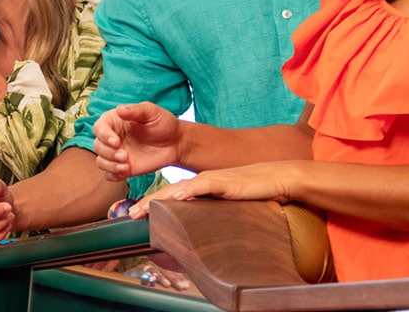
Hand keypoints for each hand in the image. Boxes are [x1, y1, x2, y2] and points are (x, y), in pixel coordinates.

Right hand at [92, 103, 183, 180]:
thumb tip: (119, 109)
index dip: (104, 136)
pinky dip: (114, 174)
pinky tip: (126, 171)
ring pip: (101, 161)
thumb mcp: (151, 112)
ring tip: (126, 165)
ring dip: (110, 165)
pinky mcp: (122, 167)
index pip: (99, 128)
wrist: (175, 143)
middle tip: (125, 155)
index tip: (116, 142)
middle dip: (109, 153)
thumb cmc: (163, 124)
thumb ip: (135, 110)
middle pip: (98, 146)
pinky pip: (109, 174)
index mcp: (114, 122)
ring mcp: (116, 154)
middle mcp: (111, 138)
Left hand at [127, 161, 304, 218]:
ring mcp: (212, 180)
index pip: (173, 196)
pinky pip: (202, 186)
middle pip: (169, 193)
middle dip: (148, 203)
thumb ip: (214, 212)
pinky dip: (188, 192)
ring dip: (159, 199)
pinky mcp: (225, 182)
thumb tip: (201, 230)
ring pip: (180, 189)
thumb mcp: (229, 205)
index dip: (153, 204)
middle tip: (130, 214)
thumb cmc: (255, 193)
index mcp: (201, 186)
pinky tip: (176, 197)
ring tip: (142, 209)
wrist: (279, 178)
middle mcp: (202, 181)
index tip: (136, 216)